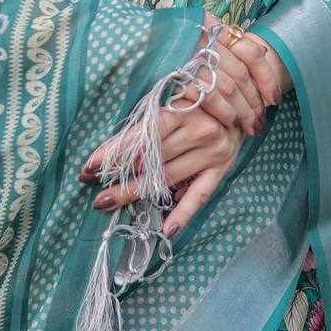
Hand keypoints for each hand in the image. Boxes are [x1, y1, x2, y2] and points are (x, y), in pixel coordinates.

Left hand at [84, 97, 245, 237]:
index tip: (90, 165)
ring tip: (109, 202)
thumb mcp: (172, 103)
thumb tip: (111, 149)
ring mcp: (211, 152)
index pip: (142, 135)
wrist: (240, 101)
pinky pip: (199, 196)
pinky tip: (166, 230)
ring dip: (135, 192)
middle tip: (94, 192)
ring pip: (167, 178)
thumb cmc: (198, 100)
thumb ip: (147, 124)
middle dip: (118, 176)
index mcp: (183, 110)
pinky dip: (183, 214)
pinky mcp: (221, 170)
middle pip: (151, 160)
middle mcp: (198, 131)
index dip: (115, 151)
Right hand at [167, 9, 272, 136]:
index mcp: (209, 23)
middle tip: (260, 121)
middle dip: (254, 101)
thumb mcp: (193, 34)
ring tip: (248, 127)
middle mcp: (201, 35)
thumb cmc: (161, 45)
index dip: (266, 75)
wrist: (123, 43)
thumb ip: (219, 42)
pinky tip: (226, 123)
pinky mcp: (173, 72)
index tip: (274, 98)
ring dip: (241, 110)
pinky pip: (206, 94)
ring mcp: (187, 53)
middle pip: (240, 72)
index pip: (250, 50)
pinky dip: (220, 111)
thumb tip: (258, 55)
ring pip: (227, 85)